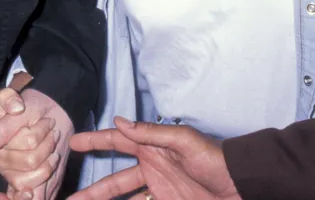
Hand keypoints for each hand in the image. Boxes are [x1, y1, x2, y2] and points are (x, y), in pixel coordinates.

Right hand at [0, 87, 74, 199]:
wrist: (45, 118)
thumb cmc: (28, 107)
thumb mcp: (16, 97)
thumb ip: (9, 100)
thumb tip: (14, 109)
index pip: (28, 142)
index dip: (40, 132)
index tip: (48, 121)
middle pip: (31, 161)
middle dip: (47, 144)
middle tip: (51, 131)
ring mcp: (11, 176)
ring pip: (33, 179)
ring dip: (49, 164)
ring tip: (52, 148)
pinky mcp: (24, 186)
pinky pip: (24, 198)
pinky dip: (29, 196)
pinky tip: (32, 193)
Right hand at [69, 117, 241, 199]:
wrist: (242, 187)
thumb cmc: (214, 159)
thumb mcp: (184, 141)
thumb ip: (152, 133)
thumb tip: (119, 122)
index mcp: (151, 147)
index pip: (117, 141)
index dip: (95, 141)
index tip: (73, 142)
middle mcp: (151, 168)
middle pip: (115, 179)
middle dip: (93, 190)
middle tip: (71, 196)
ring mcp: (159, 189)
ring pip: (124, 198)